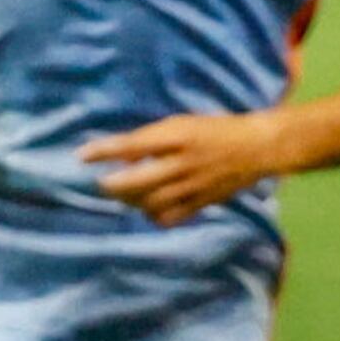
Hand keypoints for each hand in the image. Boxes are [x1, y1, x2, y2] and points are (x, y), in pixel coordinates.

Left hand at [82, 109, 293, 224]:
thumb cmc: (216, 129)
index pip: (132, 145)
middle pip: (137, 181)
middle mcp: (182, 161)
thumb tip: (124, 157)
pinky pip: (170, 216)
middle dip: (113, 185)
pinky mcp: (202, 202)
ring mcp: (193, 185)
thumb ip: (154, 140)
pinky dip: (154, 215)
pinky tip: (150, 208)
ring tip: (125, 195)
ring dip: (131, 200)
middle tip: (102, 183)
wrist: (258, 147)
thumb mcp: (183, 123)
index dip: (104, 151)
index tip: (81, 155)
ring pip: (150, 202)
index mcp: (177, 135)